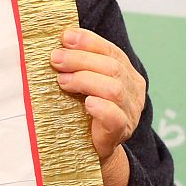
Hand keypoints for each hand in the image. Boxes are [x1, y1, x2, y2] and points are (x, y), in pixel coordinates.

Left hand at [50, 27, 143, 185]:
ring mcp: (129, 111)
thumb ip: (77, 67)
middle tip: (54, 59)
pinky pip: (115, 117)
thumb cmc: (82, 113)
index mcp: (125, 73)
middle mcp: (132, 90)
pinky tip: (87, 103)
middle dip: (80, 59)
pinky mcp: (119, 131)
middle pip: (111, 67)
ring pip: (114, 88)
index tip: (65, 36)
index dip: (89, 42)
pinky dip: (101, 108)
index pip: (111, 51)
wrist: (90, 149)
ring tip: (62, 81)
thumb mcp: (81, 85)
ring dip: (86, 80)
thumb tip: (53, 45)